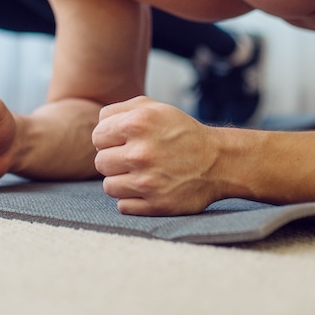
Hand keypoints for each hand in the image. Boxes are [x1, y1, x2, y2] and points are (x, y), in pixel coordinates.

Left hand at [92, 96, 220, 214]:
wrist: (218, 161)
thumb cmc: (180, 132)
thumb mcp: (154, 108)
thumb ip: (119, 110)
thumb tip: (96, 125)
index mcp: (138, 123)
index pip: (97, 136)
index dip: (109, 139)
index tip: (124, 142)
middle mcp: (141, 152)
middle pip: (100, 162)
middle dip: (114, 160)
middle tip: (134, 159)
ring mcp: (148, 181)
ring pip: (108, 186)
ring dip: (121, 181)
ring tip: (140, 174)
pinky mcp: (156, 205)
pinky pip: (123, 206)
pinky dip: (132, 200)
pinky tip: (148, 189)